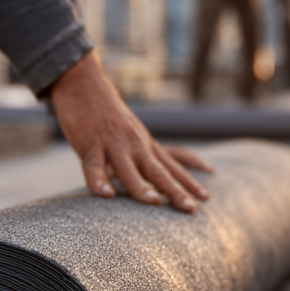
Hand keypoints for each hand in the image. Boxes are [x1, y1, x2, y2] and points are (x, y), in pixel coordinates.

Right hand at [49, 52, 212, 212]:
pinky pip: (94, 164)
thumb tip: (151, 180)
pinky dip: (98, 180)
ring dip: (141, 186)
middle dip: (175, 190)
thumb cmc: (106, 114)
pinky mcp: (89, 142)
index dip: (188, 182)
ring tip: (155, 202)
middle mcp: (135, 144)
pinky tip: (106, 195)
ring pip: (128, 169)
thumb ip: (140, 157)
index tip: (206, 198)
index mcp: (145, 144)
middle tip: (191, 208)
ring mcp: (113, 142)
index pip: (171, 166)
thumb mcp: (130, 134)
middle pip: (158, 171)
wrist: (83, 82)